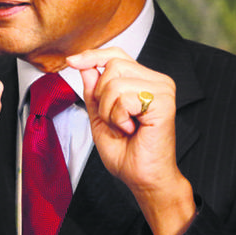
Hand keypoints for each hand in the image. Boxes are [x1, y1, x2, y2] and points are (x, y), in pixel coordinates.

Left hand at [67, 48, 194, 234]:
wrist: (143, 179)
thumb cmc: (127, 153)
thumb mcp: (100, 116)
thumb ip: (94, 91)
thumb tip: (85, 65)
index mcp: (144, 81)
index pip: (117, 55)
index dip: (93, 56)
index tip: (72, 61)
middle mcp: (157, 81)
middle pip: (113, 65)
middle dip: (101, 96)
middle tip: (115, 120)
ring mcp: (163, 89)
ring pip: (115, 82)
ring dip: (109, 110)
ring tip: (124, 127)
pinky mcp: (164, 101)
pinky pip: (124, 97)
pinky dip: (118, 117)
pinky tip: (132, 129)